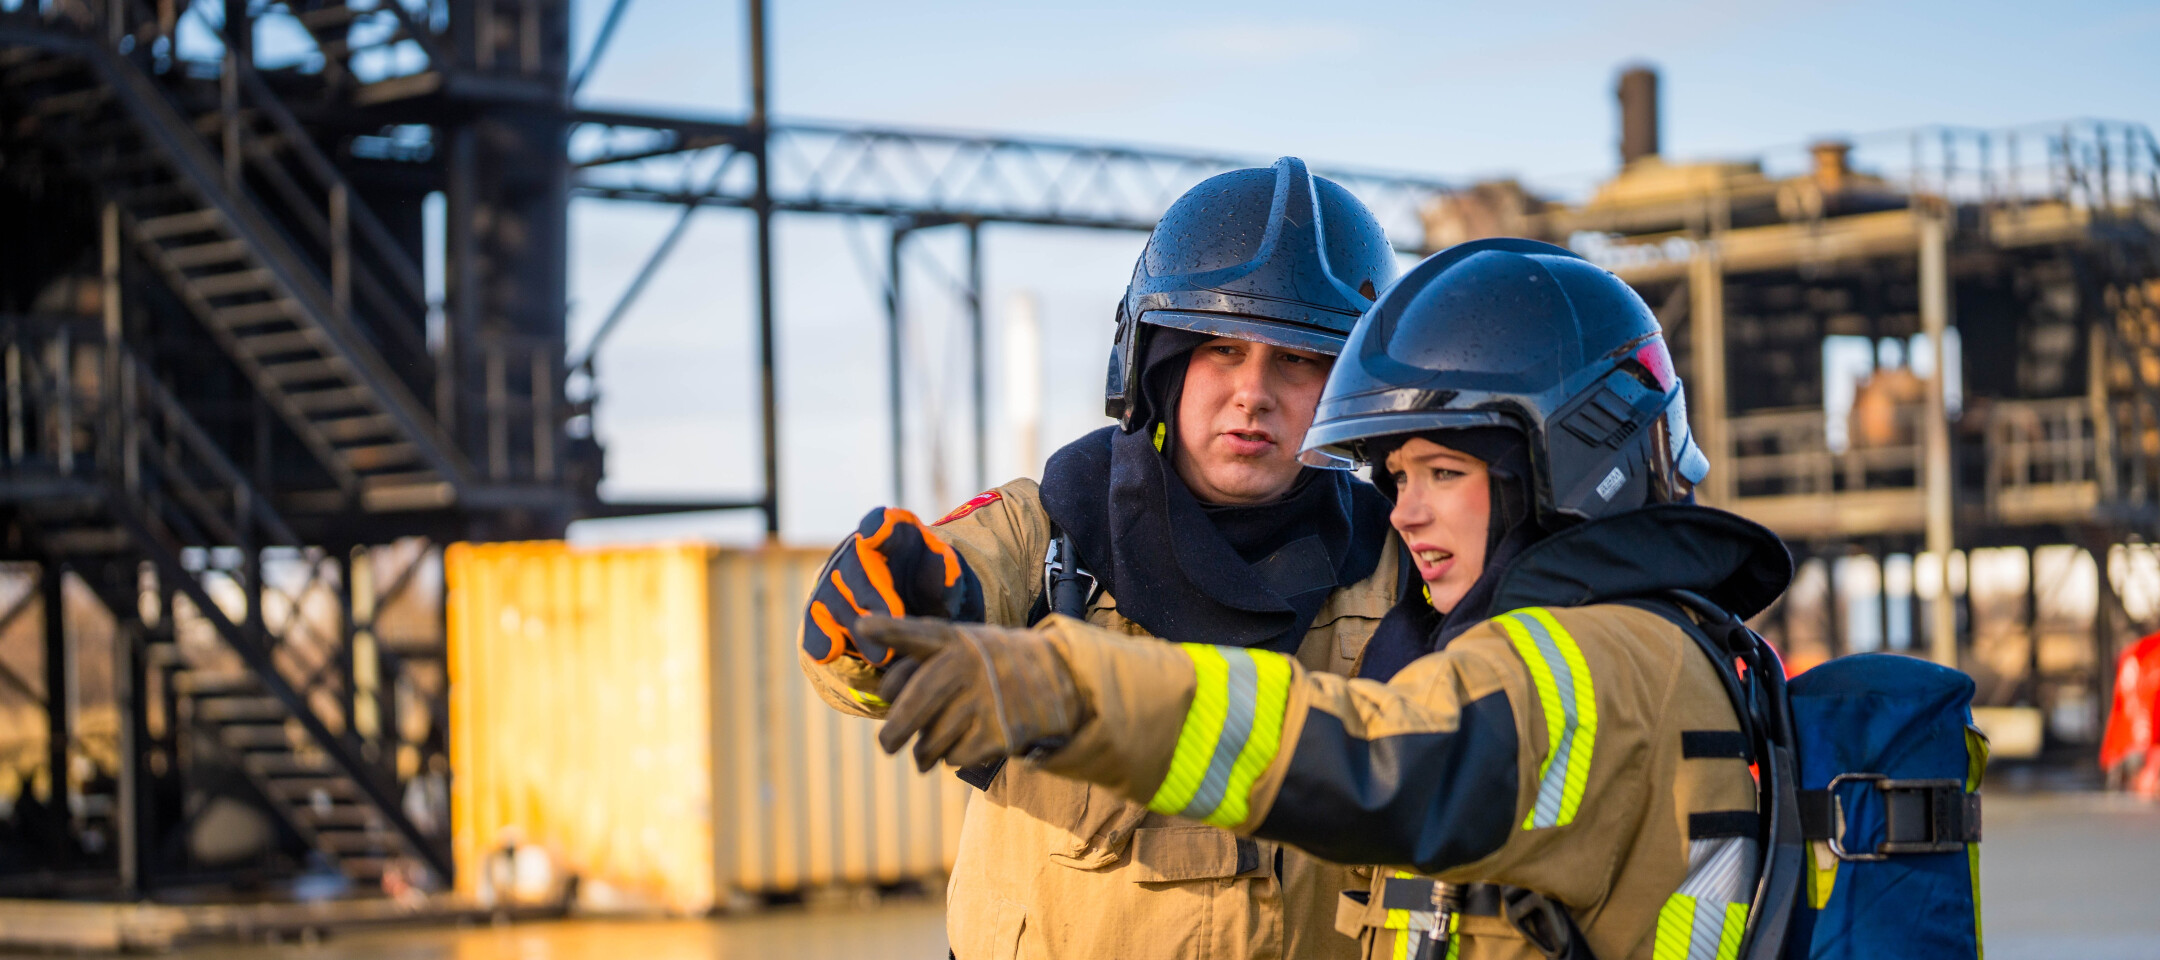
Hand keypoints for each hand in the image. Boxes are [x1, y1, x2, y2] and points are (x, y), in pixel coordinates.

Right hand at [803, 507, 984, 666]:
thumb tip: (941, 569)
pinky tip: (833, 650)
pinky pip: (815, 625)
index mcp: (893, 535)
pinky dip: (821, 638)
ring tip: (883, 656)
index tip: (874, 536)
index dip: (876, 528)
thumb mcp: (947, 583)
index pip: (881, 523)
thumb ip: (944, 575)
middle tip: (894, 619)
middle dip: (873, 594)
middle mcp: (857, 552)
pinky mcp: (821, 613)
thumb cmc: (933, 592)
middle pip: (855, 565)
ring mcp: (835, 582)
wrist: (913, 616)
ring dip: (857, 627)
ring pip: (835, 598)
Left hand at [860, 616, 1086, 771]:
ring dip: (925, 751)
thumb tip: (881, 697)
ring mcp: (985, 700)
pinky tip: (967, 742)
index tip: (862, 626)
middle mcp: (969, 666)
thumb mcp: (964, 646)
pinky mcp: (999, 733)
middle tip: (888, 745)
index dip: (889, 630)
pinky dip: (953, 756)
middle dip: (893, 733)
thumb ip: (921, 662)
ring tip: (932, 747)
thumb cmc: (992, 665)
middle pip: (913, 707)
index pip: (918, 633)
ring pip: (931, 741)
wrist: (1058, 681)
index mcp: (955, 641)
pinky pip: (955, 757)